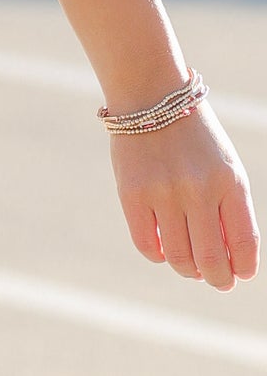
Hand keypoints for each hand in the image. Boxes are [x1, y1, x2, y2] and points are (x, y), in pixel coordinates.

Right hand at [110, 100, 259, 289]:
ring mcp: (163, 192)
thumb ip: (230, 209)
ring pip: (179, 259)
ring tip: (189, 264)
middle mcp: (198, 189)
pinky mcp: (132, 193)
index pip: (244, 244)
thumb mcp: (224, 166)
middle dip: (217, 279)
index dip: (243, 269)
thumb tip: (227, 261)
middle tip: (216, 279)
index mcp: (230, 182)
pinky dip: (158, 254)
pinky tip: (163, 247)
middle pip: (211, 260)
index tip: (239, 275)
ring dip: (187, 269)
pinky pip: (147, 245)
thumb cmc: (195, 138)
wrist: (151, 96)